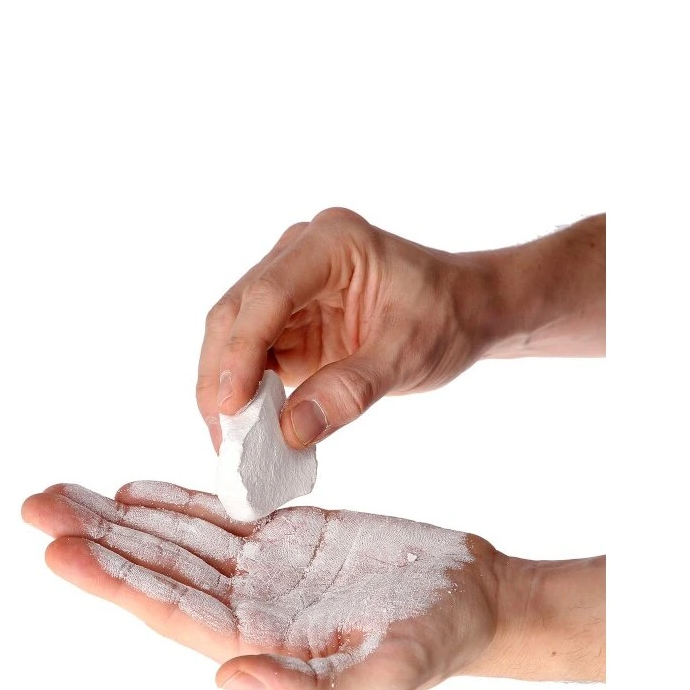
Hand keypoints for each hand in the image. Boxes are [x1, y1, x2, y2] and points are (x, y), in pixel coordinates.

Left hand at [21, 480, 501, 689]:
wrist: (472, 600)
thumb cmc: (437, 644)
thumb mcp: (385, 679)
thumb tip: (223, 678)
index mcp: (260, 640)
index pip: (171, 608)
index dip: (114, 581)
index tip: (59, 550)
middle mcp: (248, 605)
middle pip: (156, 569)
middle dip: (94, 540)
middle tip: (33, 508)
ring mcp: (264, 569)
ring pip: (177, 539)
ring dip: (118, 518)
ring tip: (61, 496)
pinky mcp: (285, 539)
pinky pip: (217, 517)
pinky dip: (173, 501)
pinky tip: (132, 490)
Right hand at [196, 208, 605, 450]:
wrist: (467, 310)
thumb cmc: (448, 316)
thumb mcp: (410, 355)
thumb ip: (351, 390)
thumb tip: (290, 431)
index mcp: (332, 244)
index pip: (268, 294)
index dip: (241, 351)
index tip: (230, 406)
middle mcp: (298, 257)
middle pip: (236, 314)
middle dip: (221, 376)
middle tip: (224, 439)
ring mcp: (289, 289)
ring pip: (233, 338)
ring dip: (226, 391)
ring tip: (233, 444)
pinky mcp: (287, 323)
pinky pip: (252, 359)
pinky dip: (247, 397)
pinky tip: (251, 433)